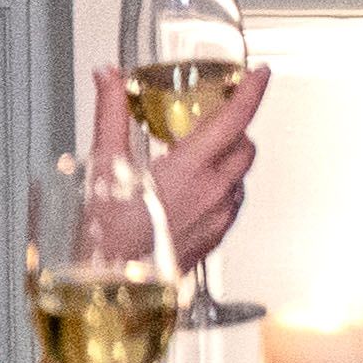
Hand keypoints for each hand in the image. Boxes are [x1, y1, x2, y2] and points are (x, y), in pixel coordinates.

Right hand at [103, 65, 268, 278]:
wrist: (107, 289)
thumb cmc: (102, 236)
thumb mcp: (102, 167)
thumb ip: (110, 115)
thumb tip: (109, 80)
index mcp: (189, 169)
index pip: (235, 119)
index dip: (251, 91)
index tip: (259, 74)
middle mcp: (212, 192)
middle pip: (245, 146)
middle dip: (234, 128)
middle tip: (211, 122)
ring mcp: (218, 217)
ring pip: (241, 176)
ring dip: (228, 160)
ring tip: (196, 159)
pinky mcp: (216, 238)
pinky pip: (233, 204)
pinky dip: (223, 189)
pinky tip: (194, 193)